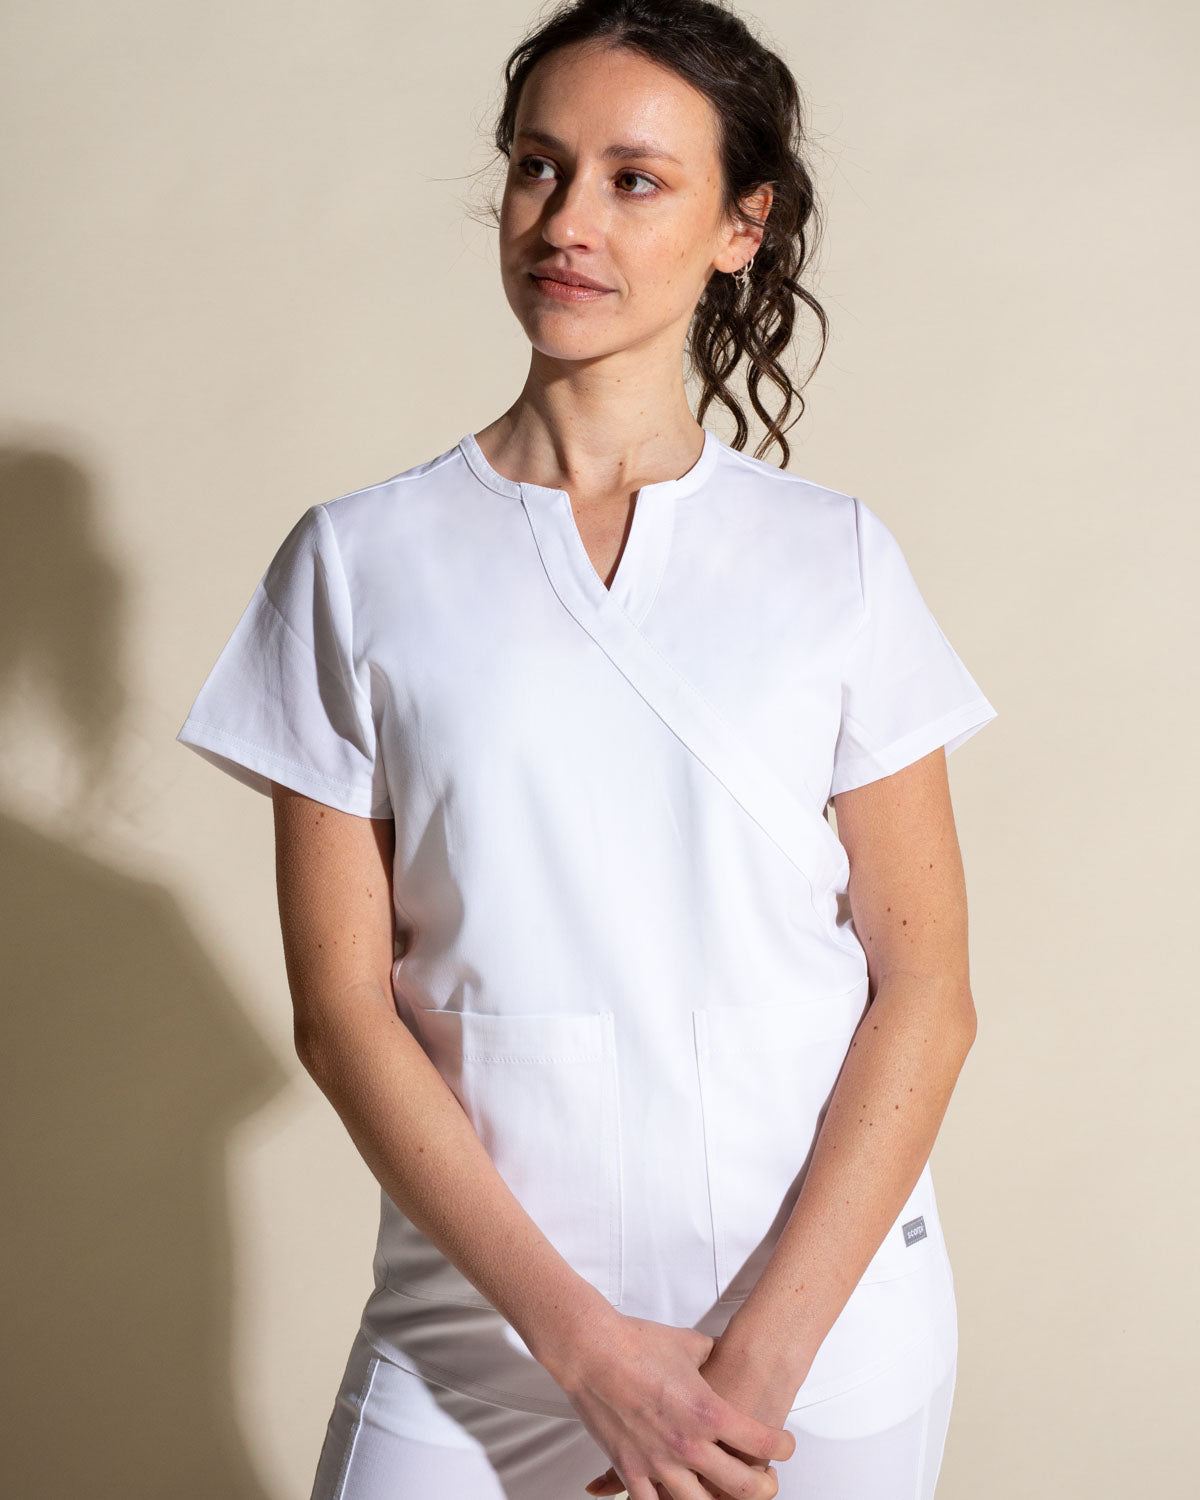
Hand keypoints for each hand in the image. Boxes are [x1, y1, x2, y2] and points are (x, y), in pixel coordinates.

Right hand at [551, 1311, 793, 1499]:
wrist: (592, 1350)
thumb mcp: (689, 1343)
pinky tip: (676, 1497)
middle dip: (763, 1487)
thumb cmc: (638, 1342)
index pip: (762, 1441)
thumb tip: (718, 1352)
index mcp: (708, 1411)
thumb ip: (710, 1354)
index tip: (785, 1445)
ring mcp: (659, 1461)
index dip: (783, 1446)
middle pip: (743, 1486)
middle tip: (767, 1479)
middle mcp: (689, 1443)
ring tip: (724, 1493)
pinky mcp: (631, 1469)